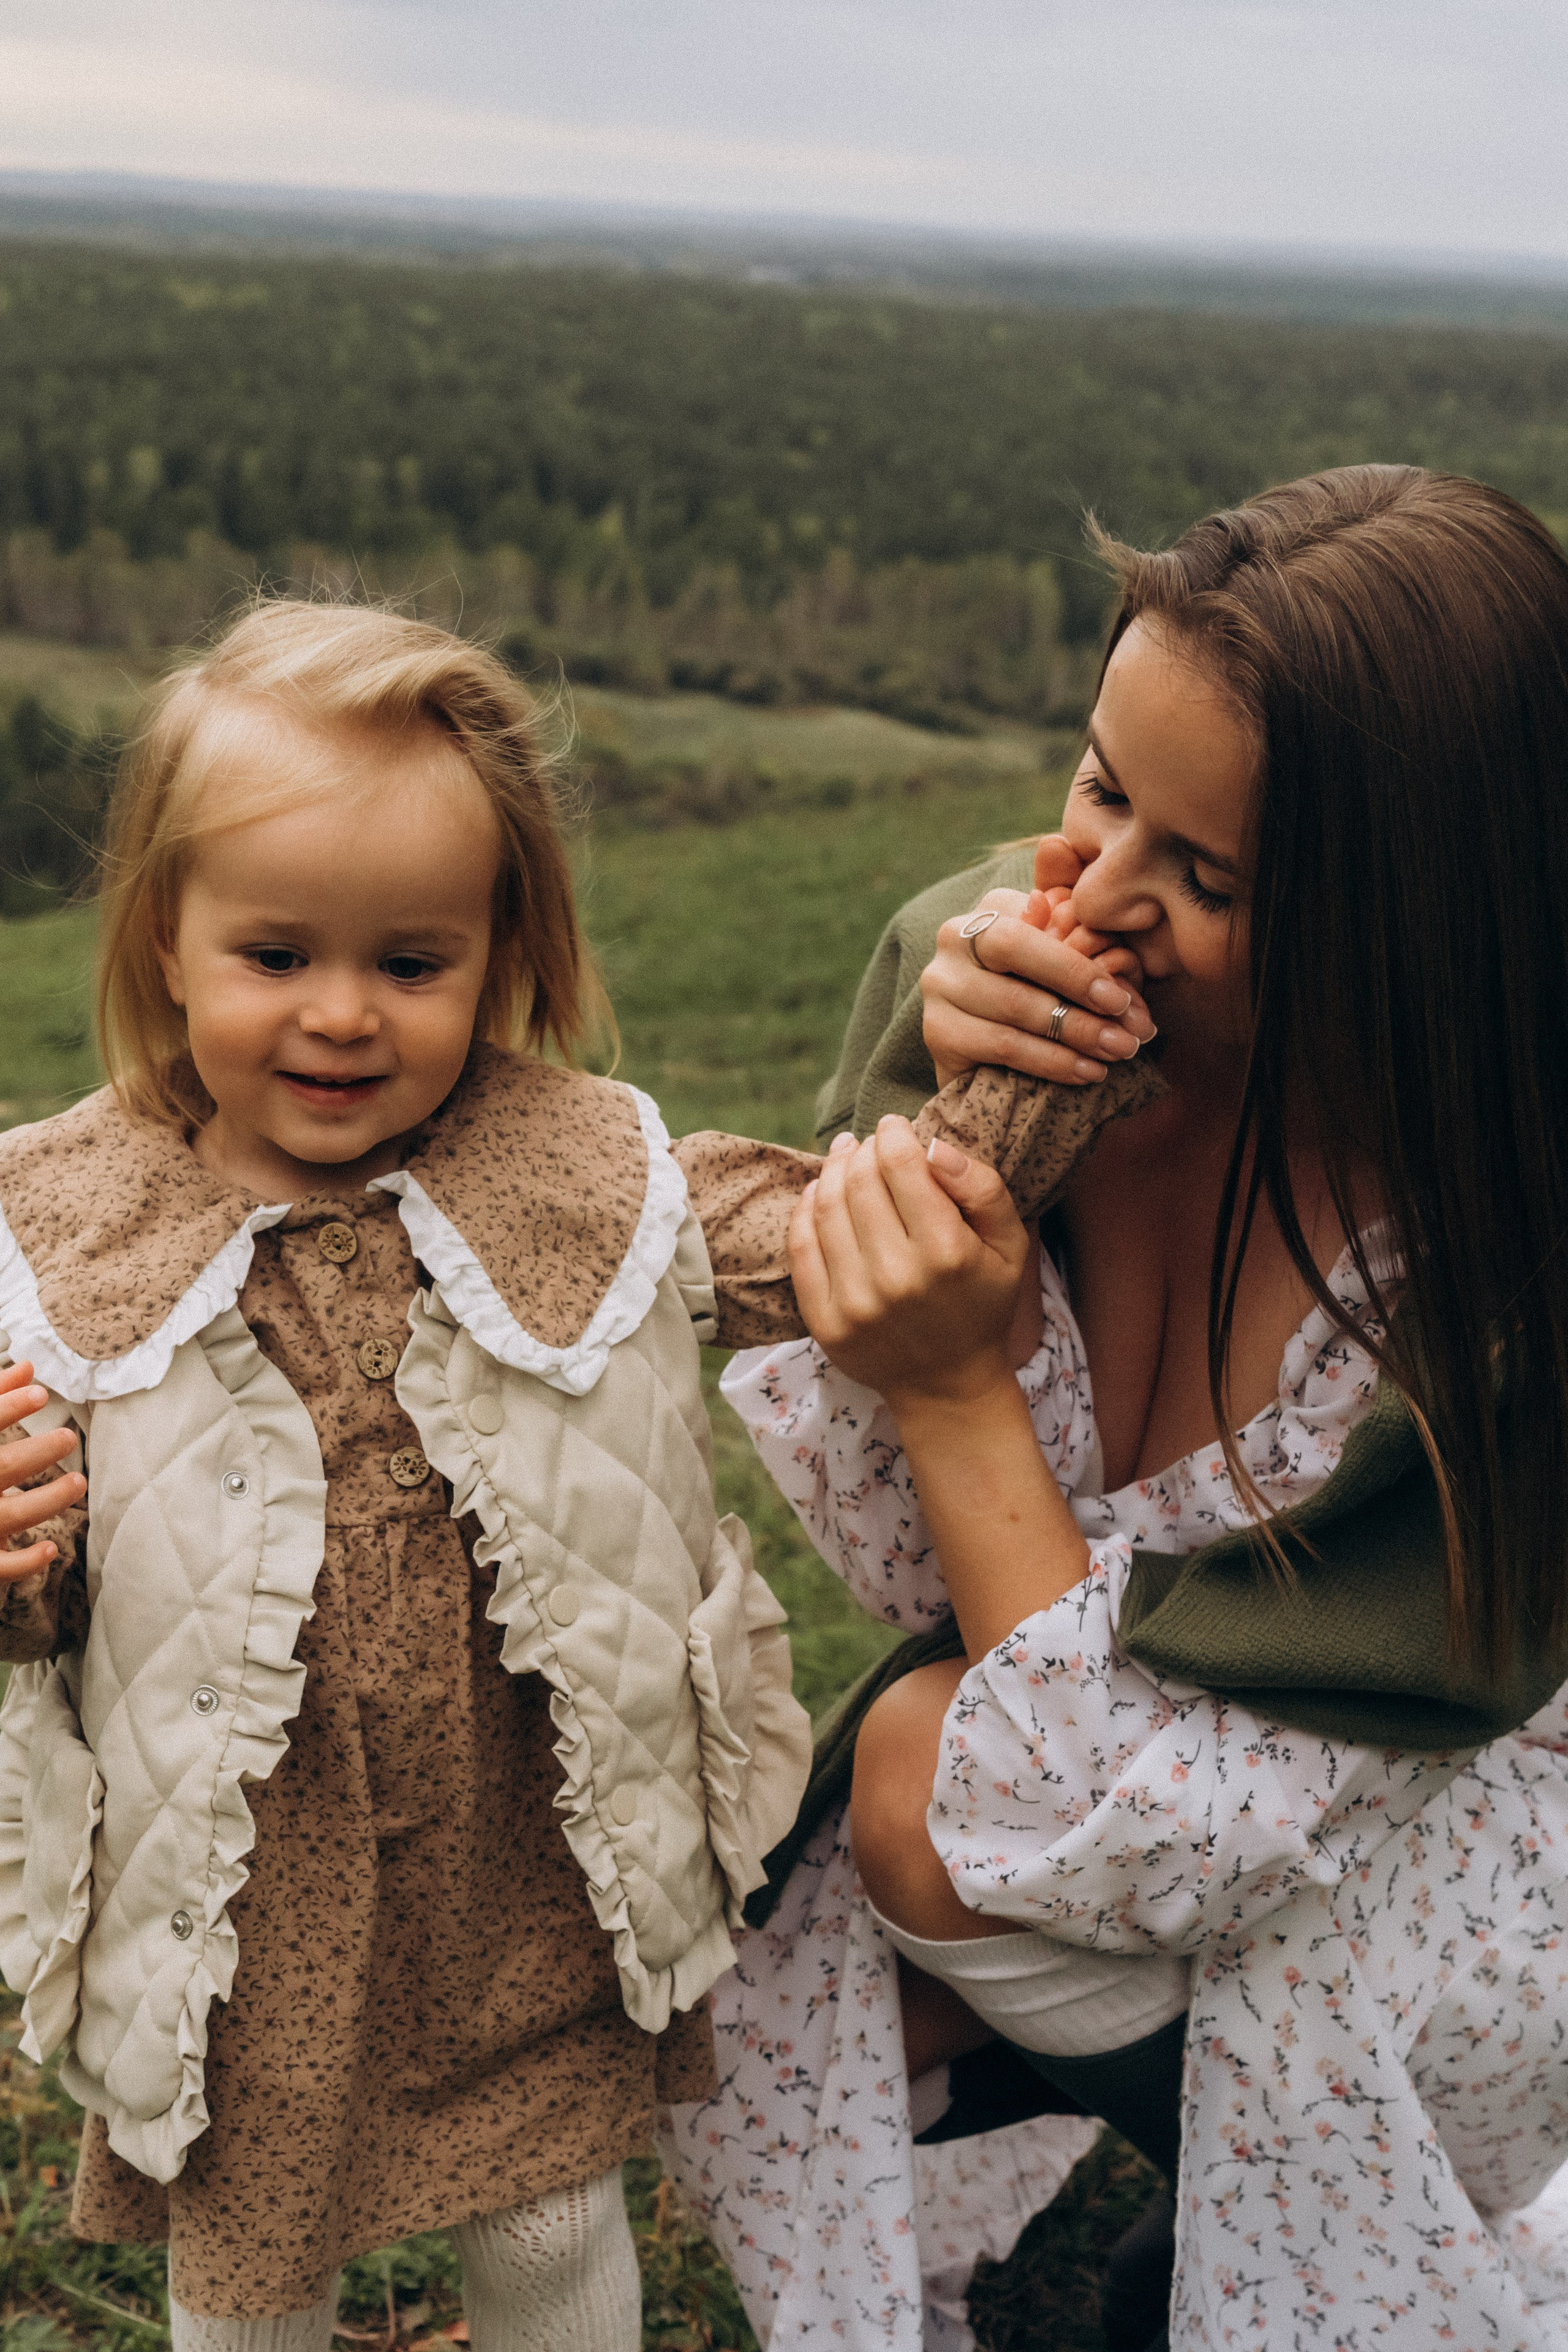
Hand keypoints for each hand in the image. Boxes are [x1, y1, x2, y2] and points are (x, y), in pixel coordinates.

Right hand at [0, 1362, 85, 1588]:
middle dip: (35, 1453)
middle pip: (1, 1468)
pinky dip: (24, 1562)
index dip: (7, 1407)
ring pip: (10, 1515)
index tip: (39, 1392)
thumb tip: (27, 1367)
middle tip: (68, 1437)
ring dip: (48, 1500)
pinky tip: (49, 1549)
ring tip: (78, 1482)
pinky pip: (0, 1566)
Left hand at [789, 1118, 1031, 1411]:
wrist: (947, 1384)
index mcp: (946, 1252)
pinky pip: (801, 1245)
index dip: (893, 1133)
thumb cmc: (982, 1303)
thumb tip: (934, 1146)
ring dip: (833, 1170)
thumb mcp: (1010, 1244)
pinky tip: (821, 1191)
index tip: (895, 1126)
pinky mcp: (824, 1321)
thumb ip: (982, 1187)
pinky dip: (806, 1207)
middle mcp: (896, 1277)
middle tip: (871, 1143)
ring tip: (846, 1156)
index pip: (900, 1165)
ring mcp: (855, 1302)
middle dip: (864, 1149)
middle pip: (859, 1180)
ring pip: (826, 1206)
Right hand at [921, 834, 1154, 1089]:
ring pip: (1012, 1006)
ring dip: (1074, 1033)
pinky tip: (1087, 1073)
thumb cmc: (1044, 997)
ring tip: (1118, 1051)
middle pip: (1015, 952)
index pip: (1032, 923)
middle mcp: (952, 939)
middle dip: (1077, 990)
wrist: (1000, 1063)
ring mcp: (938, 986)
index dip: (1079, 962)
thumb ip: (1066, 898)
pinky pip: (1001, 1045)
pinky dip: (1050, 1062)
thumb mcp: (1063, 949)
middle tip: (1126, 1024)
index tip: (1123, 995)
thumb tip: (1058, 844)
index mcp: (987, 910)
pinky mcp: (936, 1034)